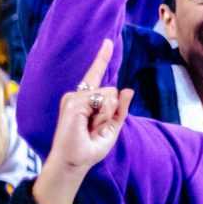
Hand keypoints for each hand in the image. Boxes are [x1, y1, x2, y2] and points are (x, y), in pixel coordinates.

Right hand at [34, 39, 129, 203]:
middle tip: (97, 128)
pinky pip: (103, 101)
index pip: (96, 75)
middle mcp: (78, 95)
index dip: (102, 58)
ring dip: (108, 115)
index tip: (107, 42)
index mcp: (86, 100)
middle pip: (112, 90)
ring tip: (92, 128)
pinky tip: (89, 125)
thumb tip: (128, 89)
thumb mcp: (111, 129)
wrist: (74, 161)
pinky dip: (103, 115)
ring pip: (109, 94)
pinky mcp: (74, 102)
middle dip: (112, 111)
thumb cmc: (89, 147)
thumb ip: (120, 109)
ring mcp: (74, 98)